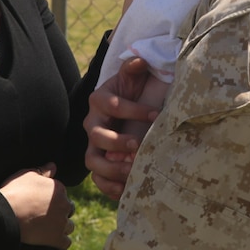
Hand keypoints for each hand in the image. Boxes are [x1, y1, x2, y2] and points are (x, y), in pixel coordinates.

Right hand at [0, 163, 74, 249]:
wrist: (5, 214)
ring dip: (62, 227)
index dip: (53, 200)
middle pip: (69, 209)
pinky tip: (50, 240)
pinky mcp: (57, 239)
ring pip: (70, 226)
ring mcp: (61, 223)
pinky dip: (60, 242)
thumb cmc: (14, 192)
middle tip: (45, 216)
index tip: (42, 204)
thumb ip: (43, 171)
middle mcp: (64, 205)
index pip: (63, 195)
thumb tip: (53, 166)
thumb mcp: (27, 175)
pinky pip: (66, 242)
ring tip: (48, 228)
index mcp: (59, 189)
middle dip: (60, 212)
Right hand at [84, 57, 156, 199]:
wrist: (126, 109)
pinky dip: (109, 186)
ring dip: (112, 167)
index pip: (114, 105)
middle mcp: (92, 124)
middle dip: (117, 142)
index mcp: (99, 101)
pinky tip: (125, 189)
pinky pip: (98, 179)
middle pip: (97, 136)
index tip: (157, 115)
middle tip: (138, 146)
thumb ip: (133, 68)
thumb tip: (140, 60)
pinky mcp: (99, 164)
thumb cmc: (132, 92)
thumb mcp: (132, 78)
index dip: (135, 110)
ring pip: (92, 161)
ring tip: (132, 170)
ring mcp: (93, 146)